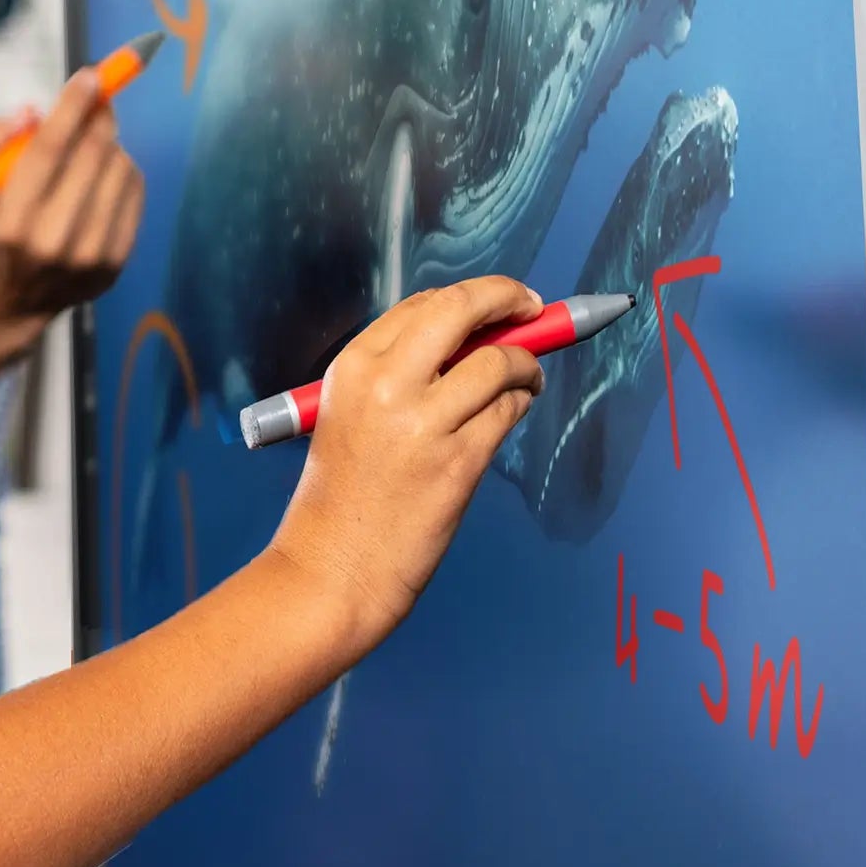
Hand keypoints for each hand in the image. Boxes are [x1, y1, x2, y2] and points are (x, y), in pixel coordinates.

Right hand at [0, 69, 145, 349]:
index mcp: (10, 221)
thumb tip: (31, 114)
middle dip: (98, 117)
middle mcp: (53, 241)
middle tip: (96, 100)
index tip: (90, 76)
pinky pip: (134, 195)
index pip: (49, 149)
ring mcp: (88, 257)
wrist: (4, 301)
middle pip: (92, 155)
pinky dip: (122, 172)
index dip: (72, 107)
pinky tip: (103, 173)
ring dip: (110, 145)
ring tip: (92, 146)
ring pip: (120, 171)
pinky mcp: (114, 265)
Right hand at [271, 276, 543, 649]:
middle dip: (508, 298)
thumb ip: (396, 376)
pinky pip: (508, 411)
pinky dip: (521, 402)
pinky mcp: (458, 461)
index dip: (470, 298)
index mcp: (353, 368)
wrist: (333, 568)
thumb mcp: (347, 416)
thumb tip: (469, 342)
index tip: (498, 303)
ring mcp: (424, 422)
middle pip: (462, 310)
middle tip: (532, 308)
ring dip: (527, 363)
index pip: (422, 304)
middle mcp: (386, 384)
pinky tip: (516, 408)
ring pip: (499, 361)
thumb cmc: (340, 499)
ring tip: (529, 376)